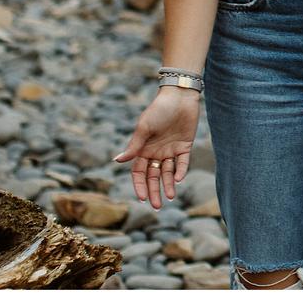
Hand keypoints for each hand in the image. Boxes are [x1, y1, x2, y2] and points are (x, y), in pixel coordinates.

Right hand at [114, 87, 200, 208]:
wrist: (179, 96)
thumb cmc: (158, 110)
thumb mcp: (144, 128)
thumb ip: (134, 146)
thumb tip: (117, 161)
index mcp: (143, 149)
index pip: (139, 173)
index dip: (140, 185)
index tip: (142, 198)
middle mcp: (156, 152)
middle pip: (154, 176)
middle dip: (154, 191)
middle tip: (156, 207)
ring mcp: (171, 150)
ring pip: (169, 172)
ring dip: (169, 185)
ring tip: (169, 198)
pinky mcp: (185, 146)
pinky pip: (183, 162)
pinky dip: (181, 171)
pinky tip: (178, 180)